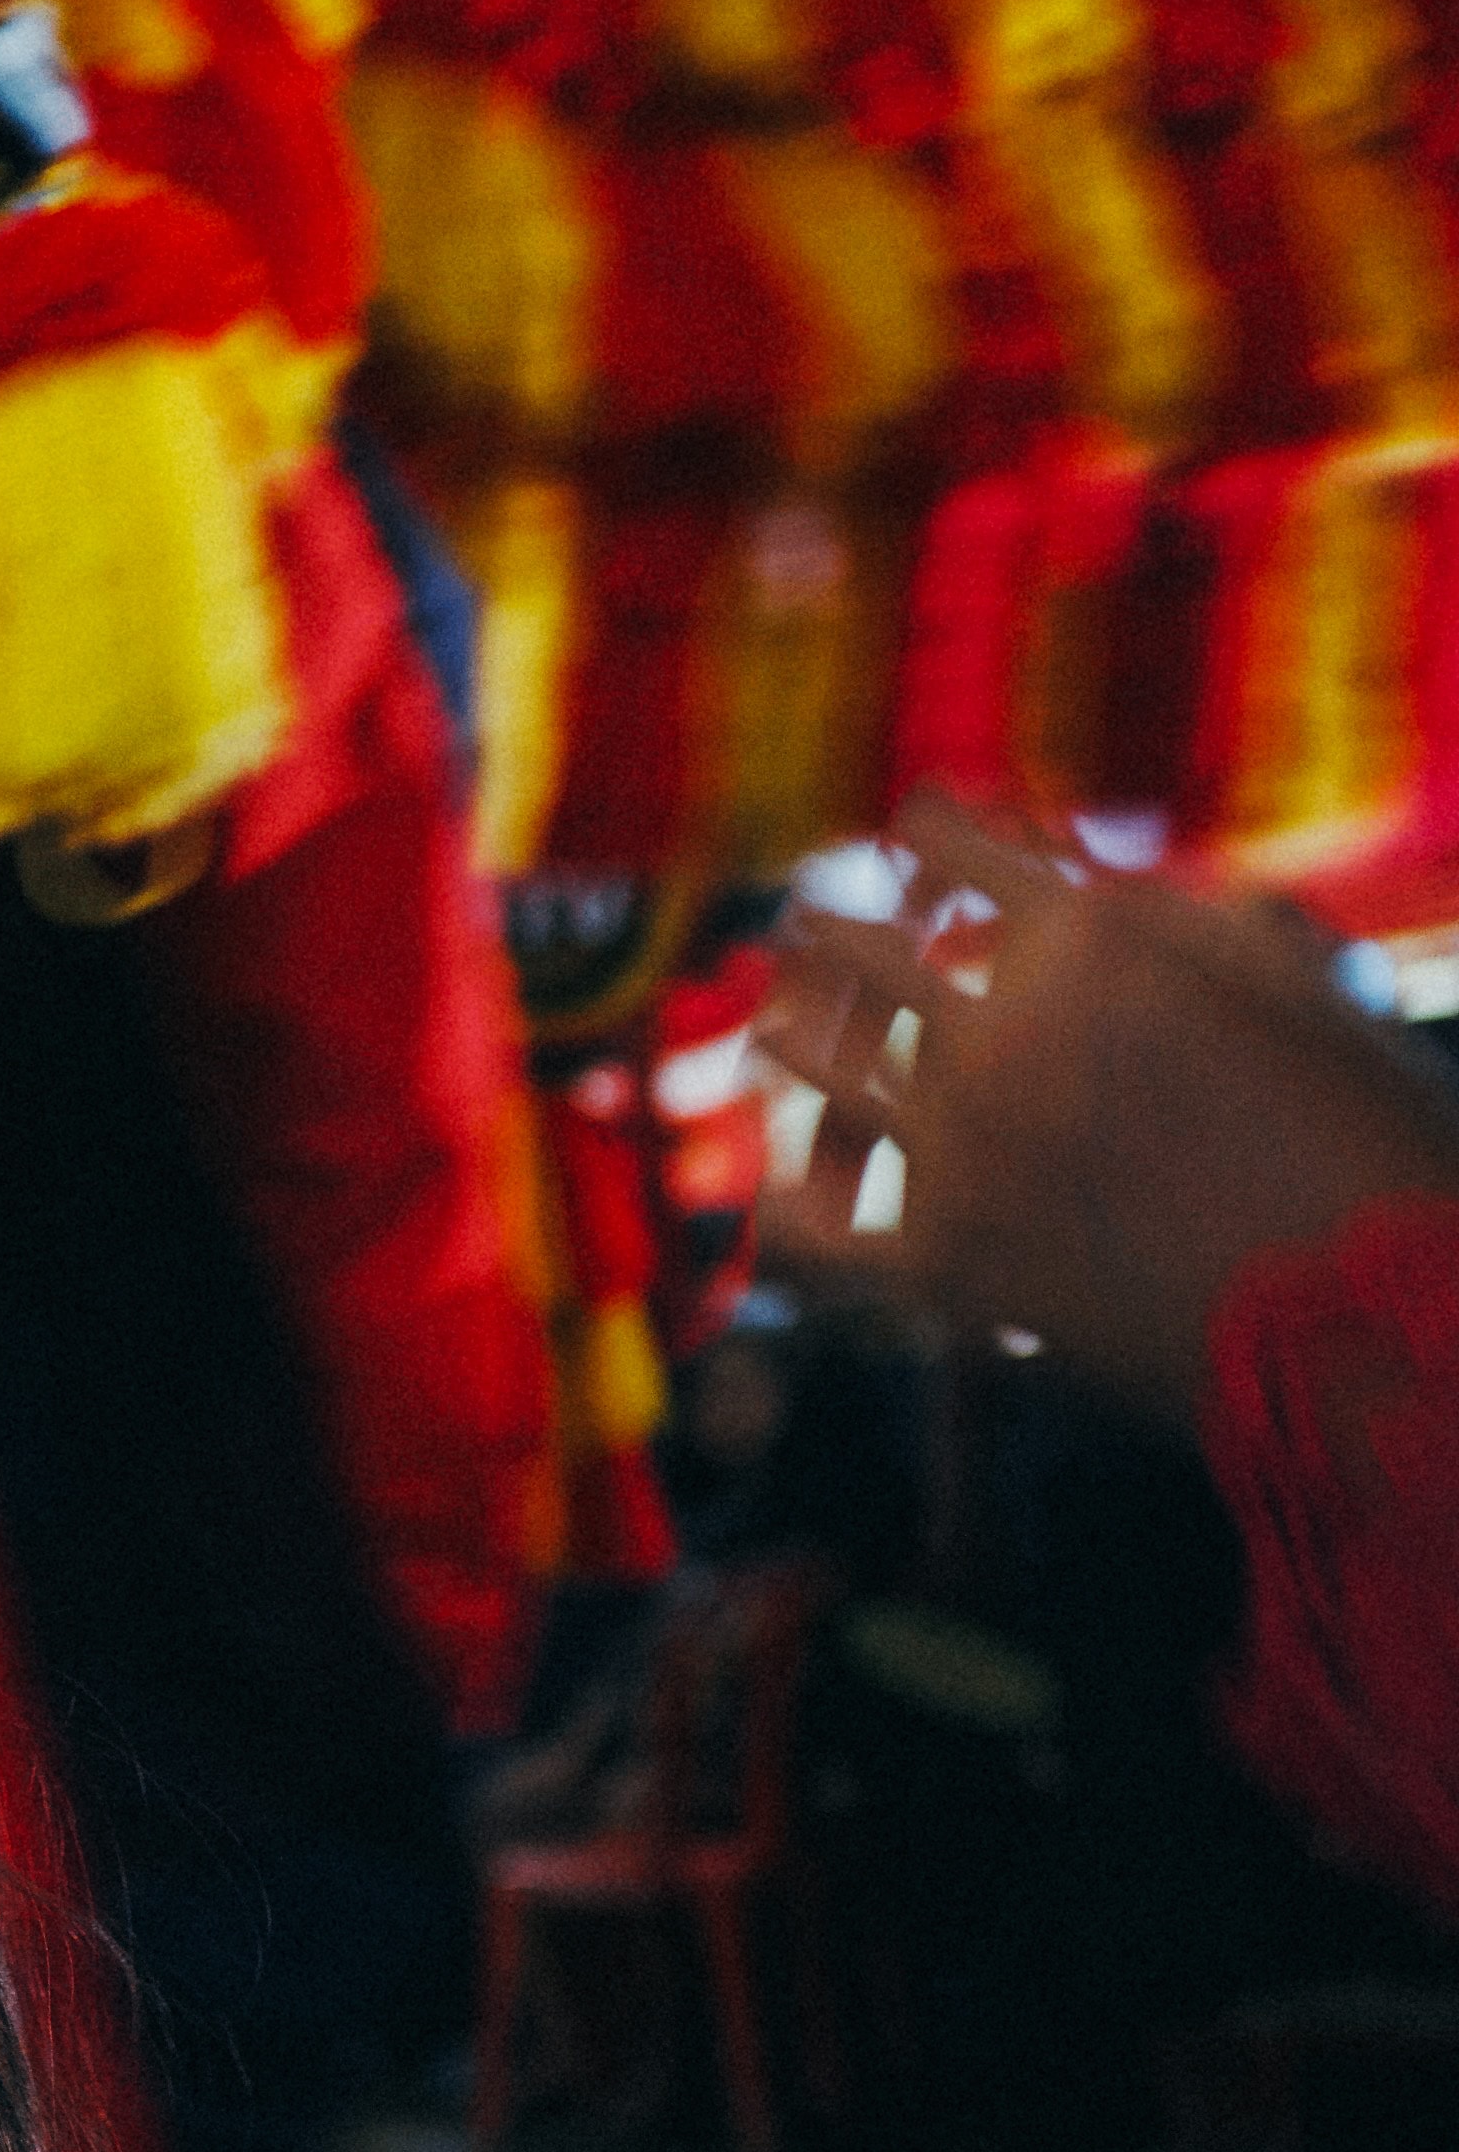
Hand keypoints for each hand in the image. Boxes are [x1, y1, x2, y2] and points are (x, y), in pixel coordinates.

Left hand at [763, 793, 1458, 1422]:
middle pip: (865, 946)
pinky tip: (770, 1182)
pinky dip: (783, 1200)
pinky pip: (810, 1229)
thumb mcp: (1299, 991)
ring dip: (792, 1030)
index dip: (927, 833)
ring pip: (814, 1061)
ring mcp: (962, 1146)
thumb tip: (1104, 873)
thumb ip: (1188, 922)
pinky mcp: (944, 1262)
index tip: (909, 830)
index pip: (957, 846)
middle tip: (810, 922)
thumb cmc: (1374, 1149)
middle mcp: (1006, 1028)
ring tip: (777, 1020)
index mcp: (1097, 942)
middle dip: (836, 929)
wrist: (1381, 1321)